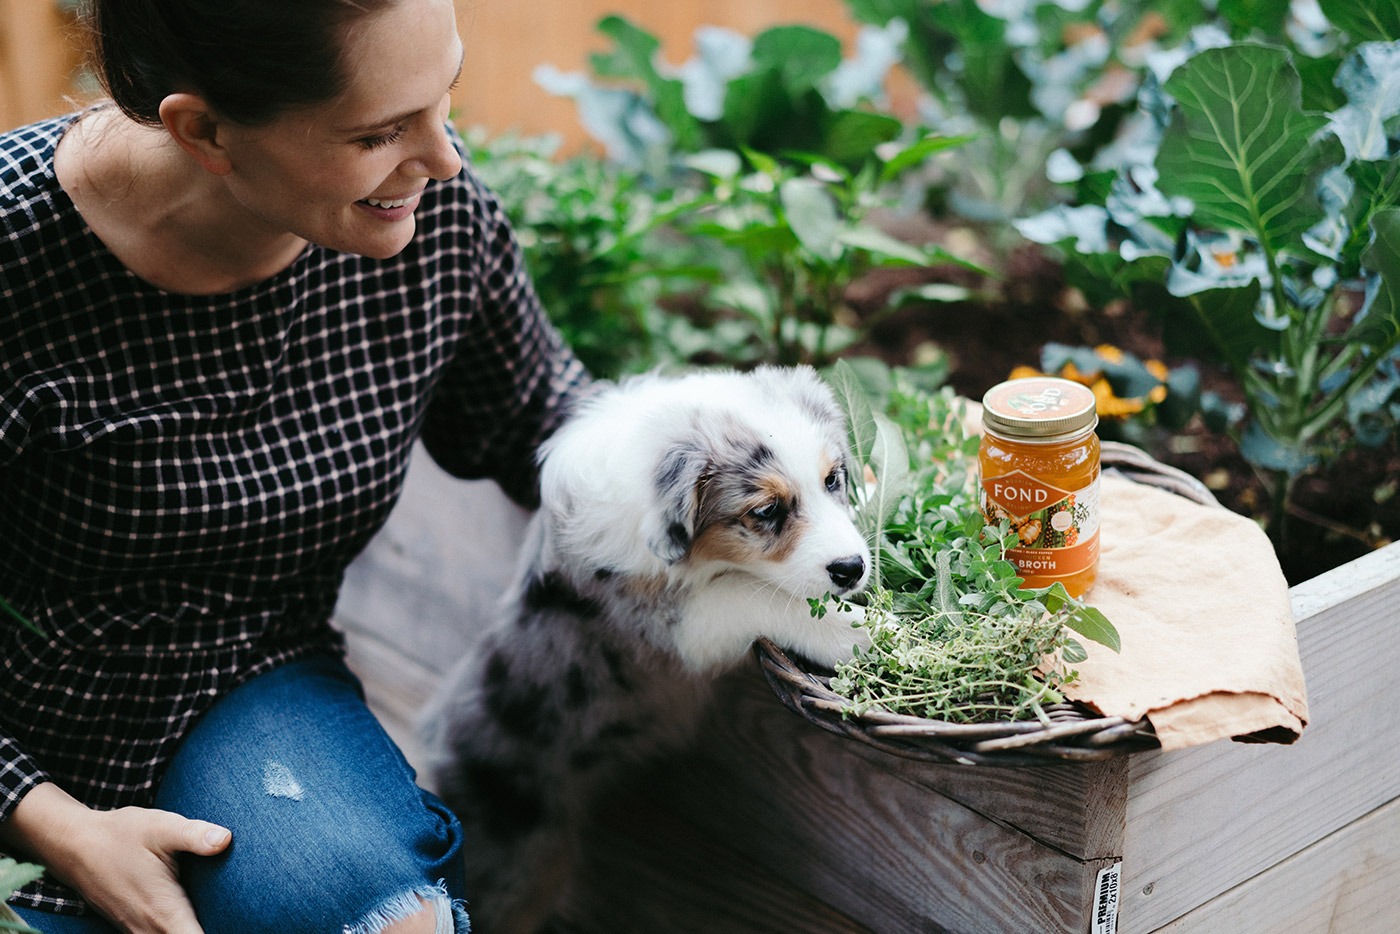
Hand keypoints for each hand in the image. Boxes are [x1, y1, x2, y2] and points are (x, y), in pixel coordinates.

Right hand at [0, 783, 230, 933]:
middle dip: (212, 930)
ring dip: (191, 931)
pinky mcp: (132, 927)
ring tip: (217, 918)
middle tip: (243, 921)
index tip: (246, 927)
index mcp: (164, 911)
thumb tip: (225, 839)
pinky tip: (189, 920)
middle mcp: (150, 930)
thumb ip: (195, 836)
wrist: (73, 845)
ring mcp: (138, 931)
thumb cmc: (121, 835)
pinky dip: (177, 931)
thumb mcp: (162, 828)